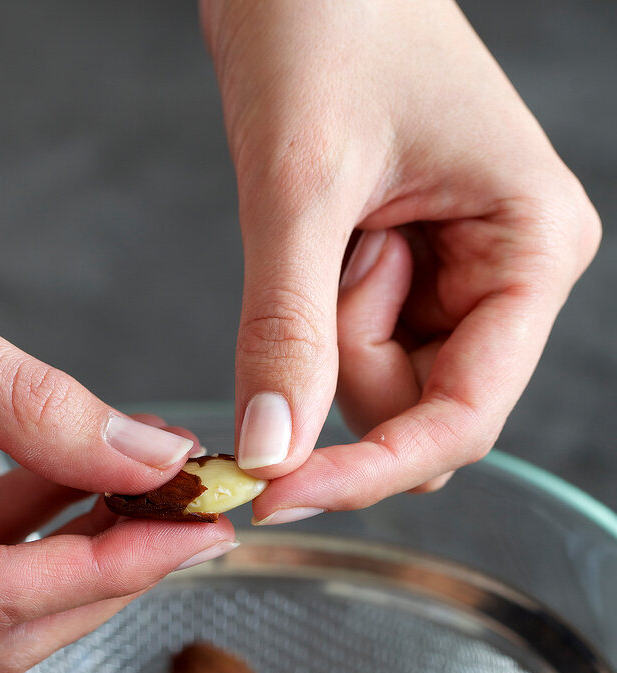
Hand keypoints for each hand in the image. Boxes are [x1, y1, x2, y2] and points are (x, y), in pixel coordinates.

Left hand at [201, 0, 600, 521]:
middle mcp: (507, 273)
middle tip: (322, 252)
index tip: (279, 494)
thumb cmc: (326, 20)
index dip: (372, 470)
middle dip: (342, 363)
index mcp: (531, 248)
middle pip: (413, 408)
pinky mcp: (406, 272)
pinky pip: (347, 344)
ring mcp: (456, 276)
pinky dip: (313, 314)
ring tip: (327, 215)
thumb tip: (272, 452)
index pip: (464, 417)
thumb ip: (287, 328)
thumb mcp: (300, 185)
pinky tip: (322, 229)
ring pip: (373, 384)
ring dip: (322, 329)